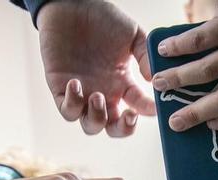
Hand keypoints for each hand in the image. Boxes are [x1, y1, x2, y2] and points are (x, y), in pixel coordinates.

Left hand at [37, 0, 155, 136]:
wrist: (72, 5)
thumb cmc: (103, 19)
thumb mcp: (133, 35)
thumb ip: (146, 57)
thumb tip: (156, 79)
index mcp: (122, 85)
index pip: (138, 109)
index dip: (147, 112)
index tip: (154, 106)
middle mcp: (104, 93)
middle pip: (113, 128)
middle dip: (122, 129)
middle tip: (127, 114)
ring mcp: (83, 94)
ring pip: (90, 125)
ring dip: (97, 117)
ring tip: (98, 96)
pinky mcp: (61, 88)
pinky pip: (67, 110)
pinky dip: (72, 104)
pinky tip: (76, 83)